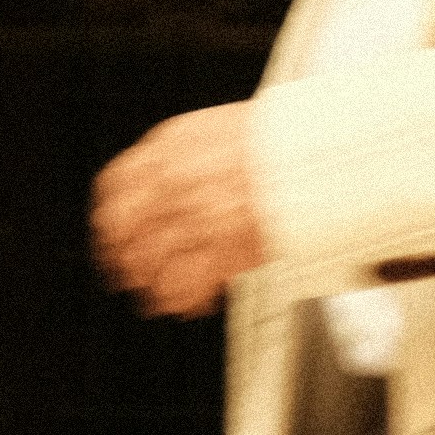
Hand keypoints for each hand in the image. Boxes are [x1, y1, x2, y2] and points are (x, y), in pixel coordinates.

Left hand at [90, 104, 267, 318]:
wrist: (324, 152)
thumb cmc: (283, 138)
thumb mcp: (216, 129)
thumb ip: (181, 156)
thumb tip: (162, 178)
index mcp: (167, 148)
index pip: (114, 186)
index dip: (109, 214)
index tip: (111, 230)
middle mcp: (172, 183)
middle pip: (122, 229)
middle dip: (119, 254)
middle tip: (123, 270)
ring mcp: (194, 218)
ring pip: (145, 262)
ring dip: (146, 282)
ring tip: (152, 295)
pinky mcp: (221, 252)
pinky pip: (184, 287)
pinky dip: (181, 300)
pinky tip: (185, 305)